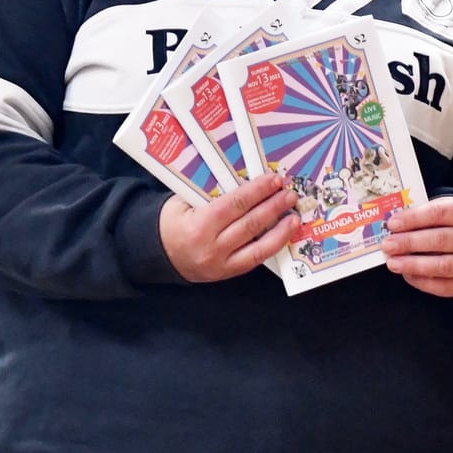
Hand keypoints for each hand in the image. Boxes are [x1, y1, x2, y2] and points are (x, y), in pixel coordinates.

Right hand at [159, 172, 297, 282]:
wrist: (158, 253)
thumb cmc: (172, 222)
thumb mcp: (184, 201)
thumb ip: (212, 192)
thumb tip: (246, 179)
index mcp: (198, 225)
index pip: (234, 205)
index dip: (257, 191)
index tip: (273, 180)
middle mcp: (211, 248)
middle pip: (250, 224)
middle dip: (273, 207)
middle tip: (289, 194)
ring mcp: (220, 264)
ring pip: (257, 246)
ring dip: (280, 229)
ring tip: (294, 215)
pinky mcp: (227, 273)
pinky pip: (254, 260)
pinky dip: (272, 246)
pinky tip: (283, 235)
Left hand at [382, 196, 452, 297]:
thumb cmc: (448, 224)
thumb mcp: (440, 211)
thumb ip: (420, 216)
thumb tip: (391, 227)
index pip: (440, 213)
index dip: (414, 218)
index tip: (392, 224)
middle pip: (441, 239)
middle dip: (410, 242)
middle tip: (388, 245)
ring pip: (444, 265)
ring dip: (414, 264)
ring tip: (393, 263)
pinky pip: (443, 286)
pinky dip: (421, 281)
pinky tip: (406, 274)